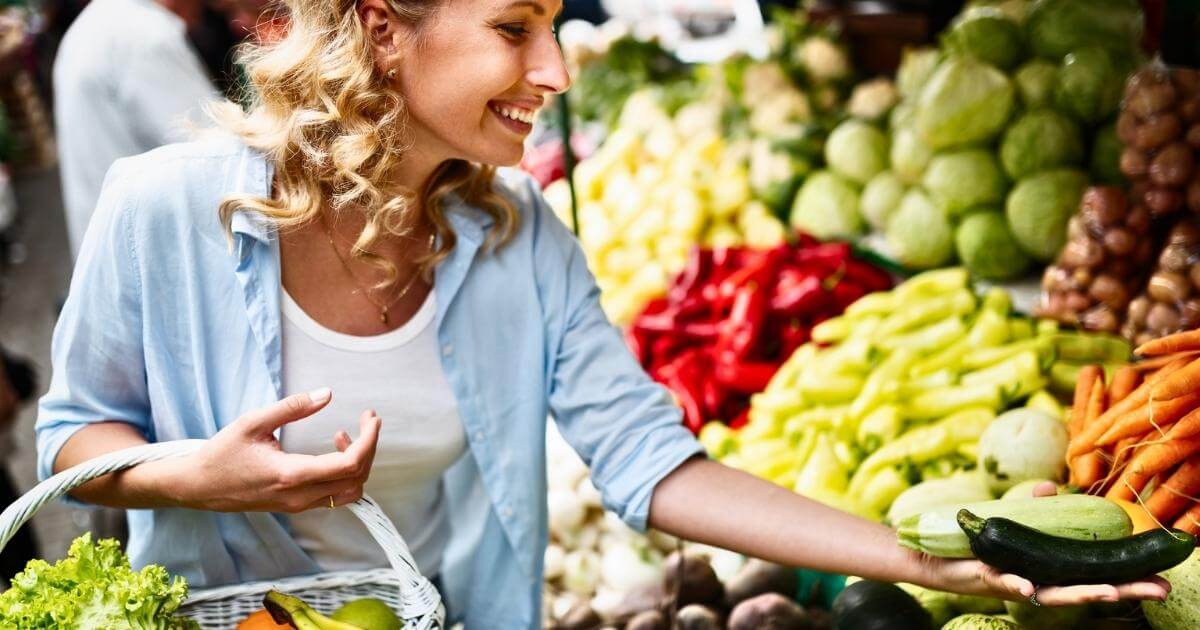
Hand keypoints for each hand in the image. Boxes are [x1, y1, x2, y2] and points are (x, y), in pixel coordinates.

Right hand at [157, 388, 380, 512]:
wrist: (199, 487)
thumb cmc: (222, 453)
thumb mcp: (253, 422)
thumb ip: (292, 408)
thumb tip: (327, 394)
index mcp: (291, 475)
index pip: (350, 464)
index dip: (369, 440)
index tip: (371, 418)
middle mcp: (300, 496)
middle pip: (358, 478)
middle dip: (370, 447)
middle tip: (367, 420)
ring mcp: (299, 505)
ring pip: (351, 491)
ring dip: (358, 462)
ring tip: (344, 435)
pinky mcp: (297, 506)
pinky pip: (336, 495)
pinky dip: (345, 473)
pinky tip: (331, 449)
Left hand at [919, 482, 1170, 605]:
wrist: (935, 552)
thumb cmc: (978, 542)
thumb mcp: (1012, 522)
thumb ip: (1035, 508)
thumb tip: (1050, 489)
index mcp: (1049, 571)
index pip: (1094, 576)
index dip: (1126, 578)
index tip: (1160, 578)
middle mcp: (1039, 582)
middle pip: (1086, 589)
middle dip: (1122, 591)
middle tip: (1157, 592)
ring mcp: (1015, 584)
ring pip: (1052, 594)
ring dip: (1081, 594)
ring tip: (1108, 593)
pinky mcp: (987, 579)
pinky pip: (1004, 583)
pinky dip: (1017, 584)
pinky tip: (1028, 586)